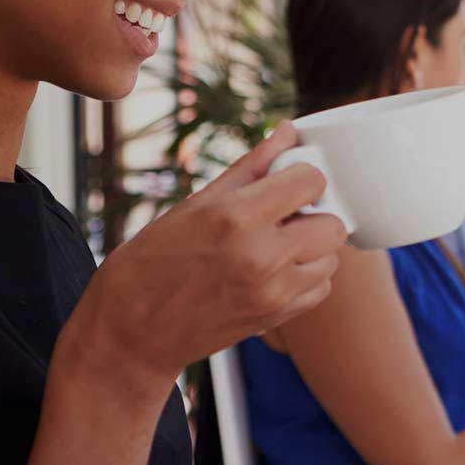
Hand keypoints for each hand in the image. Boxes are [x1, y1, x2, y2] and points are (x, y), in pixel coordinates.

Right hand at [65, 123, 347, 389]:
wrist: (132, 331)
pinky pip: (321, 288)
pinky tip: (277, 271)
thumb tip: (287, 132)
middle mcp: (261, 256)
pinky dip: (307, 277)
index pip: (311, 181)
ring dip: (312, 247)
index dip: (302, 175)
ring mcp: (272, 292)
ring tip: (276, 245)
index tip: (287, 181)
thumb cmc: (152, 261)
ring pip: (332, 257)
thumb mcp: (195, 204)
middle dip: (314, 213)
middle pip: (333, 223)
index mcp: (236, 218)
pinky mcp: (276, 318)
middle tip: (285, 216)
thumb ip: (251, 168)